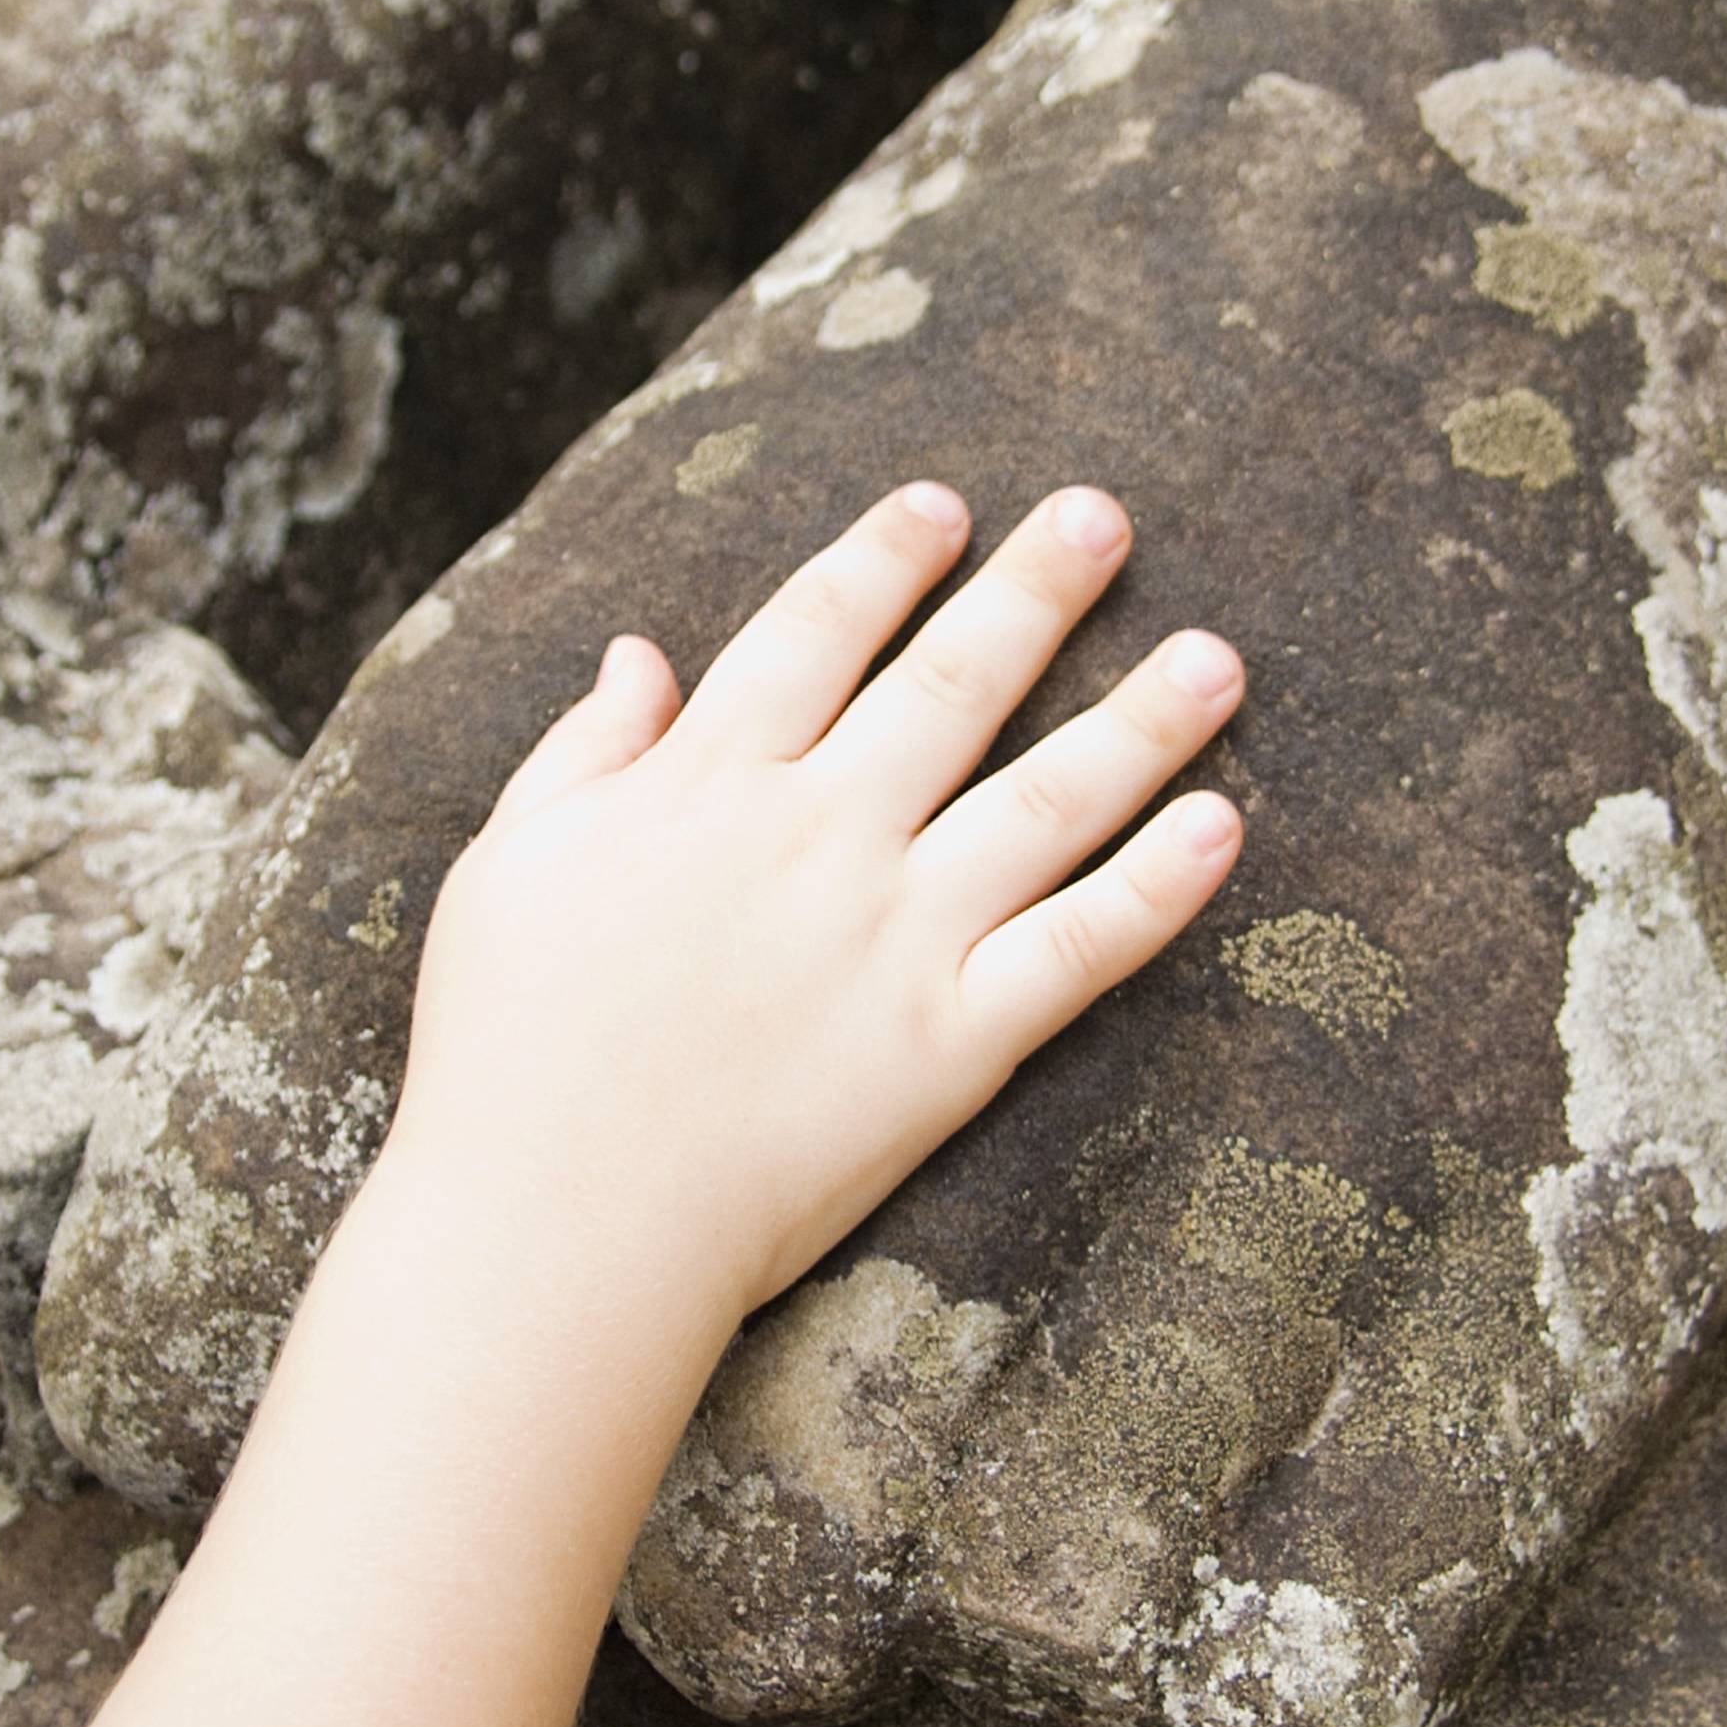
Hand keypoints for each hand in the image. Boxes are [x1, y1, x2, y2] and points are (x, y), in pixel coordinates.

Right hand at [368, 481, 1246, 1340]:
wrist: (556, 1223)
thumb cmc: (506, 1050)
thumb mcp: (509, 866)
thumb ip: (583, 751)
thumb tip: (638, 649)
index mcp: (707, 782)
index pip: (816, 630)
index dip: (885, 558)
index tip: (944, 503)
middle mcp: (820, 834)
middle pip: (953, 682)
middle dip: (1037, 588)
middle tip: (1106, 515)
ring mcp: (896, 936)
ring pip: (1046, 798)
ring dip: (1140, 719)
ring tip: (1217, 657)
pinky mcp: (951, 1044)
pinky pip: (1076, 950)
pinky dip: (1157, 889)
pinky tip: (1221, 826)